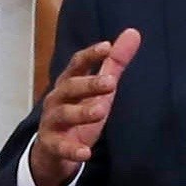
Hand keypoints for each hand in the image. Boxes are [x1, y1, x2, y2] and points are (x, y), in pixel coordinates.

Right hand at [25, 27, 139, 185]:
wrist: (54, 151)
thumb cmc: (78, 112)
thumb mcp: (98, 89)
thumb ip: (114, 64)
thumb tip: (134, 32)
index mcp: (69, 83)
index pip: (77, 64)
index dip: (90, 55)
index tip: (107, 46)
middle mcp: (57, 99)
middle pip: (70, 87)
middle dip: (89, 84)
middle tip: (111, 82)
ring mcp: (52, 121)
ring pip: (64, 114)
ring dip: (81, 112)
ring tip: (101, 111)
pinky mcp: (51, 145)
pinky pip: (60, 147)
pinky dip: (72, 149)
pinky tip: (86, 153)